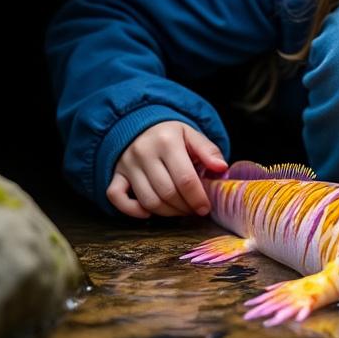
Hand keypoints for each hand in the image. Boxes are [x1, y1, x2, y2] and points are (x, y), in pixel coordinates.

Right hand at [107, 121, 228, 218]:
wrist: (139, 124)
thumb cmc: (170, 135)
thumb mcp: (191, 136)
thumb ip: (209, 151)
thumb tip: (222, 168)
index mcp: (167, 141)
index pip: (185, 179)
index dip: (197, 198)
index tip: (205, 208)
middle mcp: (144, 152)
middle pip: (167, 193)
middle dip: (184, 207)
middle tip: (194, 210)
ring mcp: (127, 164)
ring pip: (148, 200)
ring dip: (167, 213)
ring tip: (179, 210)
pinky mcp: (116, 174)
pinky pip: (116, 197)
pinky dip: (132, 210)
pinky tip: (148, 213)